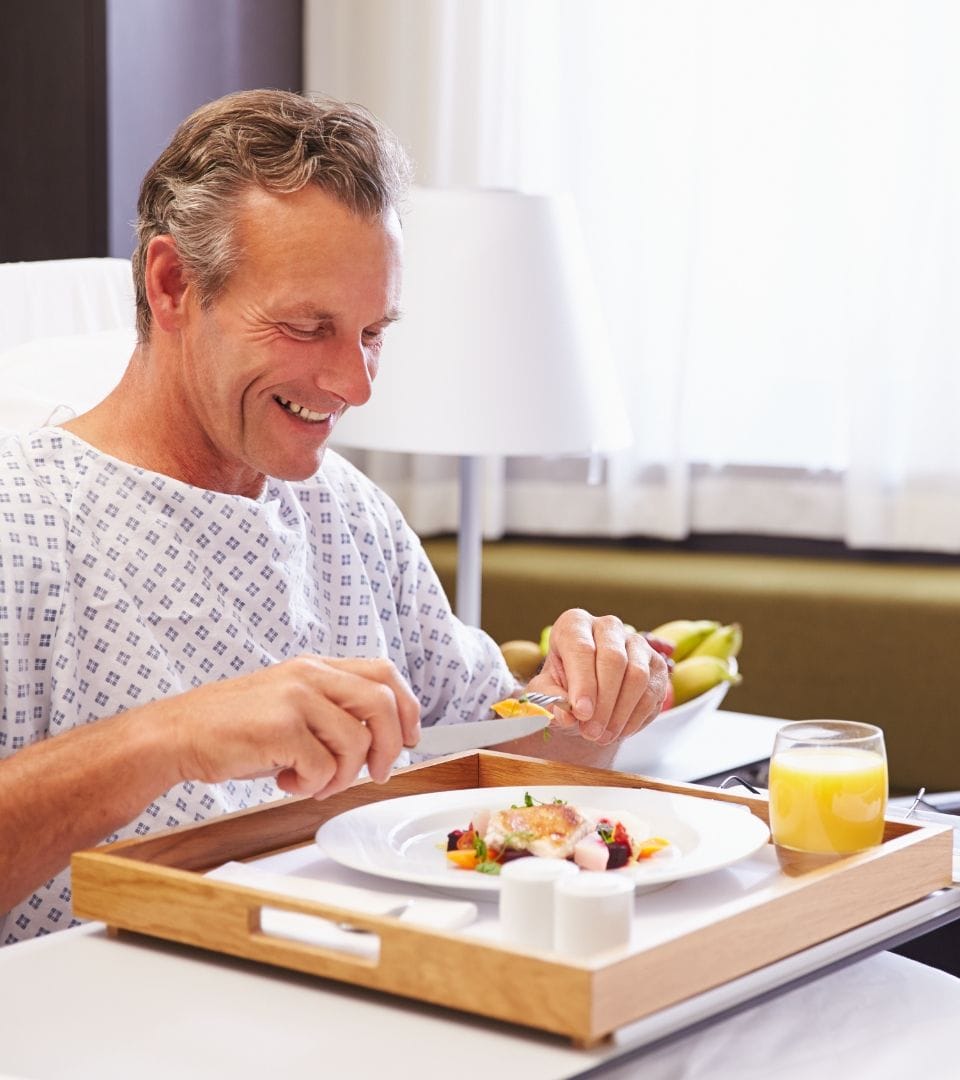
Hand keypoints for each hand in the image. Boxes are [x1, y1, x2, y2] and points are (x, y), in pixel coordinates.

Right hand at [166, 655, 420, 798]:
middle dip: (389, 746)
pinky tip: (285, 781)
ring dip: (343, 776)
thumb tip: (379, 739)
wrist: (176, 734)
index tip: (410, 737)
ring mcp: (295, 699)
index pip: (383, 673)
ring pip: (356, 742)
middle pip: (382, 703)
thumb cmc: (232, 727)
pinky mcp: (280, 728)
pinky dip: (311, 786)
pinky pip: (322, 768)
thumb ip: (329, 711)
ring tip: (313, 782)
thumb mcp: (288, 704)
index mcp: (315, 667)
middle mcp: (309, 675)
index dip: (407, 707)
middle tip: (376, 773)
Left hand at [525, 609, 667, 745]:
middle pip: (614, 660)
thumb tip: (567, 714)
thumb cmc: (563, 688)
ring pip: (637, 676)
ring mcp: (636, 643)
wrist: (587, 697)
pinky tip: (618, 731)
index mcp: (575, 624)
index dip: (583, 682)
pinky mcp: (656, 664)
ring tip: (602, 736)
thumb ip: (550, 700)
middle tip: (591, 732)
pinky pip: (652, 693)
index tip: (581, 712)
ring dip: (620, 713)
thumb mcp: (545, 692)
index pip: (581, 648)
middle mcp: (608, 626)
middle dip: (603, 702)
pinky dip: (635, 718)